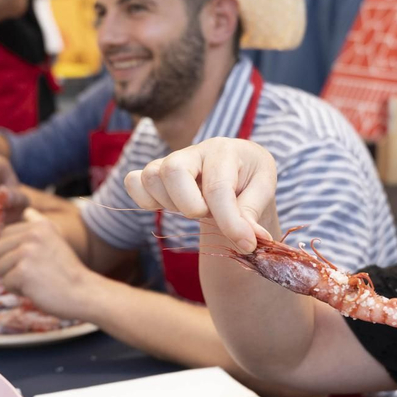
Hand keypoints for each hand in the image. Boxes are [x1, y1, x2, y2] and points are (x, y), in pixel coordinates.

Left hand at [0, 214, 99, 320]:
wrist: (83, 293)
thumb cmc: (67, 272)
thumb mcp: (55, 240)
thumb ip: (38, 225)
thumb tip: (26, 211)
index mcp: (39, 225)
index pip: (4, 235)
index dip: (9, 252)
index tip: (28, 263)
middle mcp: (33, 234)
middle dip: (7, 266)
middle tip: (29, 275)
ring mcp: (27, 252)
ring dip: (12, 279)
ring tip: (34, 282)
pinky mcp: (23, 271)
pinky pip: (5, 282)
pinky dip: (17, 290)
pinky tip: (35, 290)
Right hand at [124, 137, 278, 253]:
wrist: (239, 169)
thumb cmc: (250, 179)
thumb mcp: (263, 190)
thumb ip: (253, 213)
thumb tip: (249, 240)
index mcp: (225, 150)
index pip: (218, 188)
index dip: (231, 223)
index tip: (247, 245)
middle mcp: (194, 151)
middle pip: (172, 170)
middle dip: (189, 204)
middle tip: (207, 216)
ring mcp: (171, 161)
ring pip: (151, 178)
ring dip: (171, 204)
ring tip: (196, 209)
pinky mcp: (155, 173)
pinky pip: (133, 182)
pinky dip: (145, 200)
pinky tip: (170, 207)